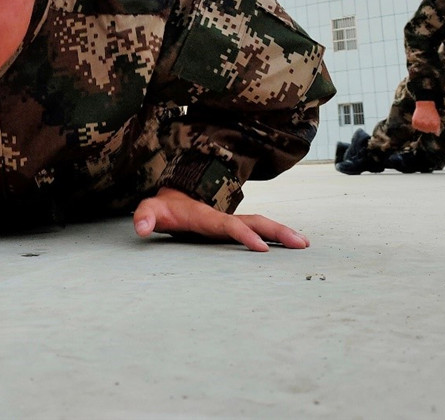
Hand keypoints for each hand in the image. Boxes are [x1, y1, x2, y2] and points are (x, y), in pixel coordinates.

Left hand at [133, 187, 308, 251]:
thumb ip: (144, 217)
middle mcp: (224, 219)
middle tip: (301, 244)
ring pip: (262, 224)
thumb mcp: (149, 209)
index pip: (229, 225)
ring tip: (304, 245)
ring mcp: (232, 223)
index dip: (244, 234)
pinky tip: (291, 245)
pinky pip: (259, 230)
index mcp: (207, 217)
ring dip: (282, 233)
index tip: (262, 247)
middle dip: (277, 232)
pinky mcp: (234, 229)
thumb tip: (141, 228)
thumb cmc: (164, 207)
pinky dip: (276, 236)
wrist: (174, 196)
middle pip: (256, 222)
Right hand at [411, 100, 440, 134]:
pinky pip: (415, 126)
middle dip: (428, 127)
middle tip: (427, 120)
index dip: (433, 128)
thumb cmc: (432, 112)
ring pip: (421, 129)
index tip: (432, 123)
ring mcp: (420, 123)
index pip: (433, 131)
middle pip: (427, 131)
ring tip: (423, 120)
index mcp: (434, 124)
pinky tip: (419, 120)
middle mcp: (427, 124)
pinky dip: (417, 124)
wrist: (425, 104)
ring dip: (422, 126)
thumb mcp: (437, 119)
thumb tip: (437, 135)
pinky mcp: (415, 121)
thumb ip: (437, 128)